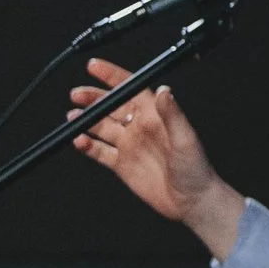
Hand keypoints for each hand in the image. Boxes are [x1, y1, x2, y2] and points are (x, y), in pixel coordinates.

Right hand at [68, 58, 244, 258]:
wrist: (191, 201)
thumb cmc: (196, 168)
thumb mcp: (185, 138)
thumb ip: (172, 114)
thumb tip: (163, 90)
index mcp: (155, 116)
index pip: (131, 89)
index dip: (113, 76)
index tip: (94, 66)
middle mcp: (140, 127)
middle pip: (112, 106)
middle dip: (94, 98)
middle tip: (76, 94)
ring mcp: (130, 145)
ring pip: (102, 127)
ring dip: (87, 120)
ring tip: (72, 115)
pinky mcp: (122, 164)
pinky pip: (100, 152)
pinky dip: (88, 145)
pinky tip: (79, 140)